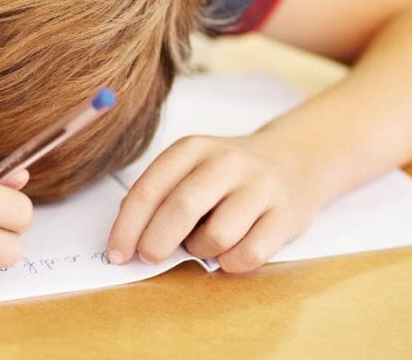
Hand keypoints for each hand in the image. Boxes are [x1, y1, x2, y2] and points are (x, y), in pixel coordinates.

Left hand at [105, 135, 320, 272]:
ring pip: (217, 235)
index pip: (150, 189)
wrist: (295, 159)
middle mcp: (227, 162)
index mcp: (193, 149)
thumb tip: (126, 236)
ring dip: (200, 250)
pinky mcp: (286, 214)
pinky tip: (230, 252)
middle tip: (149, 257)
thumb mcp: (191, 167)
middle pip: (181, 208)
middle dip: (156, 242)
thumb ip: (161, 195)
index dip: (127, 227)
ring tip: (203, 243)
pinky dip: (231, 263)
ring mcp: (260, 187)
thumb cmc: (229, 175)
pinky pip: (249, 254)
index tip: (116, 254)